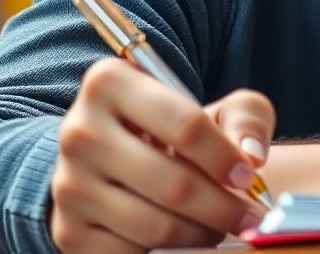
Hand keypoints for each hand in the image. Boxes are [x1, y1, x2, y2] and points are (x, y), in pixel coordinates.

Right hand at [50, 58, 274, 253]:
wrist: (123, 161)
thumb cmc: (179, 129)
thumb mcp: (216, 107)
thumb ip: (246, 117)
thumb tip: (251, 155)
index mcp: (110, 82)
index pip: (186, 125)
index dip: (226, 156)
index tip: (249, 175)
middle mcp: (80, 131)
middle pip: (173, 182)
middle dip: (222, 206)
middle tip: (247, 215)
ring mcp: (68, 185)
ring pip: (155, 225)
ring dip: (201, 233)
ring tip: (220, 226)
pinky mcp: (67, 232)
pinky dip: (167, 253)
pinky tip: (186, 240)